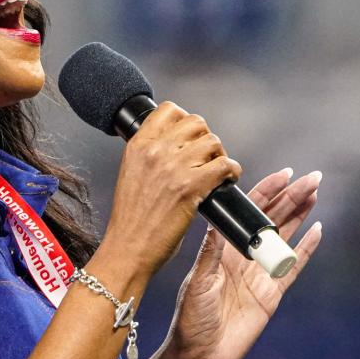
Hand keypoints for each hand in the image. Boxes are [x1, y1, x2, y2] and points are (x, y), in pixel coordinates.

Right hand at [96, 102, 241, 289]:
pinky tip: (226, 180)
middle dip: (205, 138)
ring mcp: (173, 167)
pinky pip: (225, 165)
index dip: (185, 120)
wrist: (128, 248)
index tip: (190, 135)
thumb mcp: (130, 174)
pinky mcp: (191, 187)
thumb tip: (175, 146)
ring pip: (213, 142)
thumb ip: (149, 155)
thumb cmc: (130, 220)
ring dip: (220, 155)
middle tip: (205, 156)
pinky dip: (232, 172)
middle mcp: (155, 151)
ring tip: (216, 170)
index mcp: (137, 146)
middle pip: (196, 122)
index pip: (169, 110)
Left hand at [149, 168, 322, 358]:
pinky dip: (307, 250)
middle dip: (292, 197)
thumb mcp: (198, 281)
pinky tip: (318, 230)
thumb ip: (211, 253)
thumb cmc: (190, 318)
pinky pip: (294, 268)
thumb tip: (218, 222)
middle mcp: (243, 256)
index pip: (248, 212)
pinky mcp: (272, 295)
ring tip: (316, 193)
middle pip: (272, 220)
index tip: (285, 174)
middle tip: (313, 178)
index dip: (267, 191)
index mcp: (223, 248)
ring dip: (301, 215)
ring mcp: (260, 274)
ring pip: (286, 238)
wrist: (199, 356)